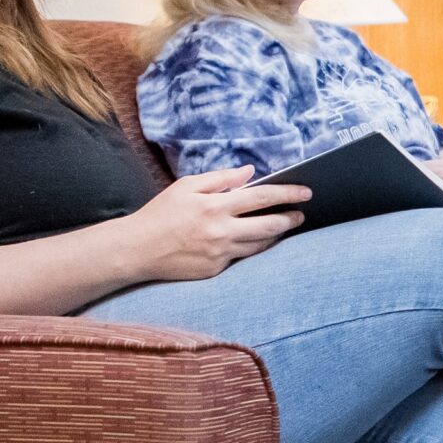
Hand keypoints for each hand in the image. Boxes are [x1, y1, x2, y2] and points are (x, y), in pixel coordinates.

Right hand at [127, 167, 308, 281]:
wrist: (136, 249)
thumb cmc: (161, 214)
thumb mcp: (186, 187)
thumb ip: (221, 178)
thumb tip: (250, 172)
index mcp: (215, 206)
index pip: (263, 197)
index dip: (288, 194)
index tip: (306, 193)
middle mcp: (221, 231)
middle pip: (270, 225)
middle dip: (290, 219)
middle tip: (301, 214)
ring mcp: (220, 254)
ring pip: (260, 244)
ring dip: (276, 234)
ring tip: (284, 226)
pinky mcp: (216, 270)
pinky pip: (242, 257)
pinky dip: (253, 247)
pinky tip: (258, 240)